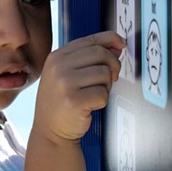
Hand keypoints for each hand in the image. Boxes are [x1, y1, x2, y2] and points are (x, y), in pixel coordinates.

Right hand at [32, 30, 123, 144]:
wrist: (50, 131)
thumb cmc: (62, 102)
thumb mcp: (67, 74)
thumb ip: (89, 58)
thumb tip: (116, 46)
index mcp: (57, 57)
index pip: (90, 40)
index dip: (110, 39)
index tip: (121, 44)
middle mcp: (58, 67)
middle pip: (100, 54)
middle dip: (113, 65)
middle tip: (111, 78)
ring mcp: (64, 83)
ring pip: (104, 73)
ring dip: (106, 86)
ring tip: (94, 94)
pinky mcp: (74, 101)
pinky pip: (103, 93)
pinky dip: (102, 100)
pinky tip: (91, 105)